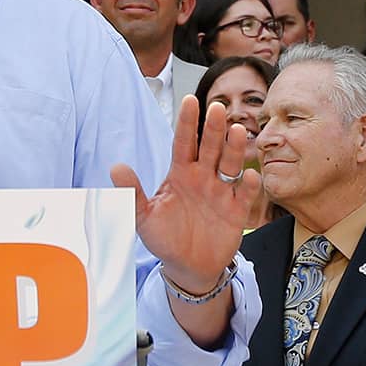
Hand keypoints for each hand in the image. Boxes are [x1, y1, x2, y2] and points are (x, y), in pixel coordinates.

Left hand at [112, 96, 261, 292]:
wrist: (187, 266)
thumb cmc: (164, 237)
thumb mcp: (143, 216)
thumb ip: (132, 192)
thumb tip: (115, 167)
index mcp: (179, 174)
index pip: (183, 143)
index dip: (186, 122)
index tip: (190, 99)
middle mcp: (202, 178)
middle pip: (208, 148)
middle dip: (212, 128)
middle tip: (217, 107)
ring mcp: (221, 193)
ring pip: (229, 164)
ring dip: (233, 148)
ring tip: (236, 130)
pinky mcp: (237, 211)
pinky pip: (245, 194)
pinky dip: (249, 185)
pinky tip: (249, 175)